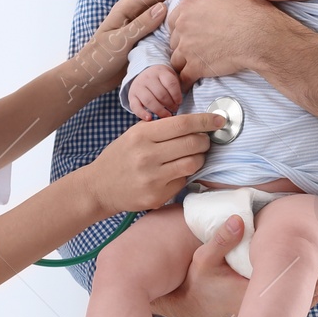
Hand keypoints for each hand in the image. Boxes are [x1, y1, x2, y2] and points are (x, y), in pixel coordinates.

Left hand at [65, 0, 192, 102]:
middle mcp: (135, 14)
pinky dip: (175, 25)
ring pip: (164, 13)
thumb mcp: (120, 41)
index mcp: (127, 8)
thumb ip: (141, 25)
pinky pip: (162, 29)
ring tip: (200, 2)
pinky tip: (188, 26)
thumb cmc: (99, 58)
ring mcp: (140, 27)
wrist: (90, 78)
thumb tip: (163, 6)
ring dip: (179, 7)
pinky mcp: (144, 40)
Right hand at [84, 112, 226, 215]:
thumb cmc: (120, 157)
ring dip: (200, 157)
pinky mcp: (156, 196)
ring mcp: (152, 178)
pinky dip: (186, 174)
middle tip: (204, 139)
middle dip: (205, 140)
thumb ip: (160, 128)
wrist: (98, 187)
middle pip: (192, 143)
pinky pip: (183, 181)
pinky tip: (178, 171)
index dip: (205, 120)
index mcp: (141, 135)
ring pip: (193, 163)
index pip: (182, 124)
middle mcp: (147, 156)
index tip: (219, 120)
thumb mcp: (133, 134)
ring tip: (195, 155)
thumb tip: (194, 122)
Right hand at [128, 64, 183, 120]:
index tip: (179, 102)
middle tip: (175, 109)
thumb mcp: (170, 76)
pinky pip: (135, 106)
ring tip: (167, 115)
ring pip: (149, 100)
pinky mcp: (131, 96)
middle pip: (160, 94)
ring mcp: (138, 86)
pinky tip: (149, 118)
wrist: (144, 74)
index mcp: (160, 71)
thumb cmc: (162, 79)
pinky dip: (142, 113)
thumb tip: (181, 102)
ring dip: (160, 110)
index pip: (170, 83)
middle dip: (170, 104)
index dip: (177, 95)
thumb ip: (176, 85)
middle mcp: (148, 77)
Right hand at [151, 214, 317, 316]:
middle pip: (309, 290)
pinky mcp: (265, 310)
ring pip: (306, 297)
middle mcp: (267, 307)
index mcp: (257, 295)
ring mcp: (267, 311)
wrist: (187, 307)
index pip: (298, 281)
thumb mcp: (203, 260)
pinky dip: (311, 284)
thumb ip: (221, 240)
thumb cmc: (194, 284)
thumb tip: (239, 219)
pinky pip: (296, 299)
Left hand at [165, 0, 284, 86]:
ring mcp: (187, 48)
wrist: (260, 35)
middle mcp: (183, 26)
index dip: (182, 27)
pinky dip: (183, 81)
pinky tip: (187, 83)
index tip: (193, 32)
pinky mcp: (195, 67)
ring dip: (183, 63)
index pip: (173, 20)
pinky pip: (182, 78)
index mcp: (188, 6)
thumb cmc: (249, 6)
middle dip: (182, 44)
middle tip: (196, 49)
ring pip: (176, 59)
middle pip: (173, 40)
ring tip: (194, 66)